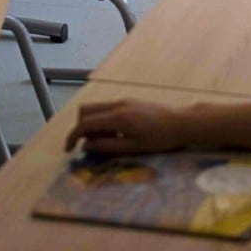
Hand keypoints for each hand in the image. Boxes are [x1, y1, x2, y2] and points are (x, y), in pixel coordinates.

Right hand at [64, 99, 187, 154]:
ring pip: (96, 109)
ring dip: (93, 125)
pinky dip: (104, 121)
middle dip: (81, 128)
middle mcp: (117, 105)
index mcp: (117, 117)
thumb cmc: (160, 139)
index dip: (73, 136)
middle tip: (90, 145)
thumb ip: (107, 147)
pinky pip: (108, 109)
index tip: (69, 150)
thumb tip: (86, 145)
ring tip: (107, 142)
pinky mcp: (129, 102)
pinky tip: (117, 135)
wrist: (182, 122)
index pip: (85, 123)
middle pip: (86, 111)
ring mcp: (123, 101)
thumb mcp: (133, 148)